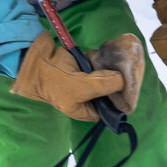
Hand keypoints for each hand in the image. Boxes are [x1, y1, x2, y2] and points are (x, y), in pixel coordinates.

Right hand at [10, 31, 141, 122]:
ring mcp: (86, 81)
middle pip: (109, 93)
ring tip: (122, 64)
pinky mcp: (84, 66)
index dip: (119, 103)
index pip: (108, 111)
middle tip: (128, 75)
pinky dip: (104, 61)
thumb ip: (104, 85)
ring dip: (112, 71)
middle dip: (118, 84)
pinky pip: (100, 65)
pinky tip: (110, 56)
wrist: (36, 60)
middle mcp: (87, 97)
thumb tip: (123, 80)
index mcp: (85, 110)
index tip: (130, 91)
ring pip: (106, 78)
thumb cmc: (54, 81)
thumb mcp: (81, 87)